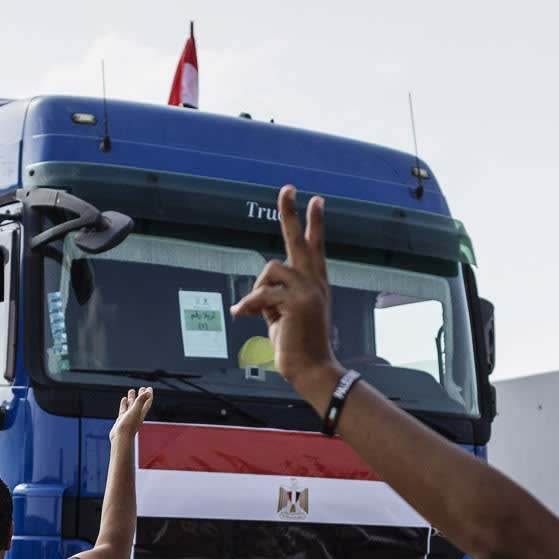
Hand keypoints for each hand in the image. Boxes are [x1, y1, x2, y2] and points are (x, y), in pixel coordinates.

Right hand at [112, 386, 154, 441]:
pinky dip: (124, 404)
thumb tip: (148, 392)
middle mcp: (136, 415)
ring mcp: (129, 417)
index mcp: (141, 413)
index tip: (149, 388)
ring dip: (132, 398)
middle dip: (141, 395)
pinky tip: (124, 399)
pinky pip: (124, 409)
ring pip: (131, 405)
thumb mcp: (135, 411)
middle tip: (142, 388)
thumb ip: (141, 401)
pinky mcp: (122, 419)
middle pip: (140, 403)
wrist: (120, 438)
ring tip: (131, 390)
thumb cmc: (128, 426)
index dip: (149, 395)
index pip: (147, 402)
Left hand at [231, 185, 342, 403]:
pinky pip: (262, 294)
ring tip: (254, 312)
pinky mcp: (297, 303)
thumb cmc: (297, 346)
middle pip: (301, 239)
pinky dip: (249, 306)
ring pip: (271, 269)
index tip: (315, 200)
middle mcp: (315, 282)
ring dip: (257, 290)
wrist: (312, 370)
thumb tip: (256, 292)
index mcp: (314, 283)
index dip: (314, 222)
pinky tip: (243, 317)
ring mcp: (308, 291)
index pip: (315, 246)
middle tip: (288, 188)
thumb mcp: (283, 316)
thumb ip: (274, 297)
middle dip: (291, 211)